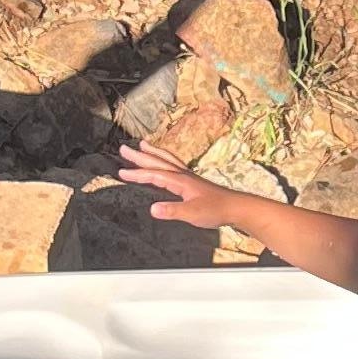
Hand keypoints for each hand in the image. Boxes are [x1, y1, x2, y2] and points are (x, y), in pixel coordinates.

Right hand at [117, 141, 232, 228]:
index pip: (154, 175)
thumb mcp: (192, 213)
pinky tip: (164, 163)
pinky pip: (174, 164)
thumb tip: (152, 209)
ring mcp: (189, 177)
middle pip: (158, 161)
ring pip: (167, 160)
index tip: (121, 173)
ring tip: (142, 144)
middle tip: (124, 149)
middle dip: (140, 156)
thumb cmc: (215, 210)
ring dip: (153, 152)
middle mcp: (183, 175)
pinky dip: (165, 159)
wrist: (235, 207)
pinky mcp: (193, 181)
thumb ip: (173, 211)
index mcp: (180, 181)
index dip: (137, 174)